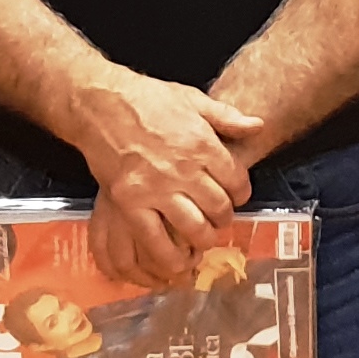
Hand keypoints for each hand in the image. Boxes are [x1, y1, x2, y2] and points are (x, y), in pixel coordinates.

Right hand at [70, 67, 262, 282]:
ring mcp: (155, 189)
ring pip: (193, 228)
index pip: (236, 180)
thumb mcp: (192, 99)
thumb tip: (257, 126)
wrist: (101, 104)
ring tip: (202, 239)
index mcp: (201, 144)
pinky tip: (177, 258)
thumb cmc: (147, 99)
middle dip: (224, 219)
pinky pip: (154, 240)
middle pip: (218, 207)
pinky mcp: (129, 203)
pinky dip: (170, 255)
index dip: (241, 193)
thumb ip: (227, 117)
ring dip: (203, 240)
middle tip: (219, 221)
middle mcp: (182, 169)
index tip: (236, 196)